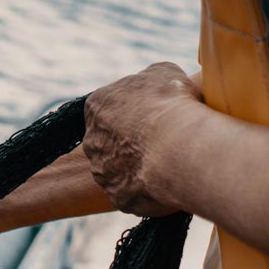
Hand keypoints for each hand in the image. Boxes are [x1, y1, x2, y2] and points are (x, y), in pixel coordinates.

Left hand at [82, 62, 207, 215]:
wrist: (176, 147)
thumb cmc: (172, 103)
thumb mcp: (165, 73)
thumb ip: (150, 78)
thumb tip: (154, 84)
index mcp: (97, 106)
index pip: (109, 107)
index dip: (135, 110)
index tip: (155, 112)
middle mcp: (91, 140)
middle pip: (111, 139)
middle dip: (133, 139)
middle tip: (163, 140)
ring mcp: (101, 171)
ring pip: (120, 167)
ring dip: (140, 164)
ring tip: (169, 160)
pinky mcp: (116, 196)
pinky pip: (132, 190)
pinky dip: (148, 186)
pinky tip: (168, 179)